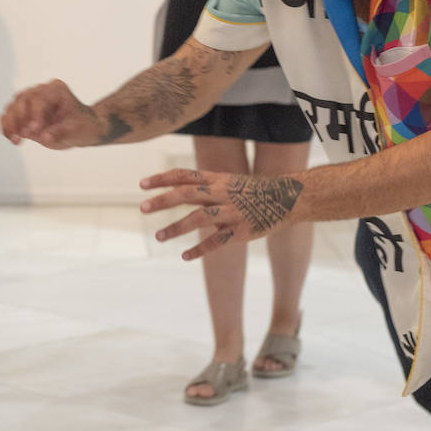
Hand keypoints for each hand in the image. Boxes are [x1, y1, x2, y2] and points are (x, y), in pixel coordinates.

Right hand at [0, 79, 103, 148]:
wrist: (83, 130)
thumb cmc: (82, 126)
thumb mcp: (75, 130)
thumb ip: (60, 132)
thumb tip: (45, 137)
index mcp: (56, 90)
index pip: (39, 97)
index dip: (35, 113)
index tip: (35, 129)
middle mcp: (41, 92)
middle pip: (22, 99)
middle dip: (19, 118)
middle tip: (22, 135)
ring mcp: (31, 103)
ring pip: (12, 107)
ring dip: (10, 124)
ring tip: (15, 140)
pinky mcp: (25, 115)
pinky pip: (9, 117)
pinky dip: (7, 127)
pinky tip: (12, 138)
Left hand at [139, 168, 305, 260]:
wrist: (287, 198)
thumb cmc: (252, 190)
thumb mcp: (228, 181)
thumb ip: (205, 188)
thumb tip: (181, 195)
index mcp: (216, 179)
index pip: (183, 175)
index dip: (162, 179)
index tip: (142, 185)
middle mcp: (221, 193)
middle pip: (186, 195)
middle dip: (163, 201)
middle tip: (142, 208)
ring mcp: (231, 212)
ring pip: (199, 218)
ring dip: (176, 228)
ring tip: (158, 236)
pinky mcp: (240, 231)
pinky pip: (217, 241)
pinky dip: (200, 249)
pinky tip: (185, 256)